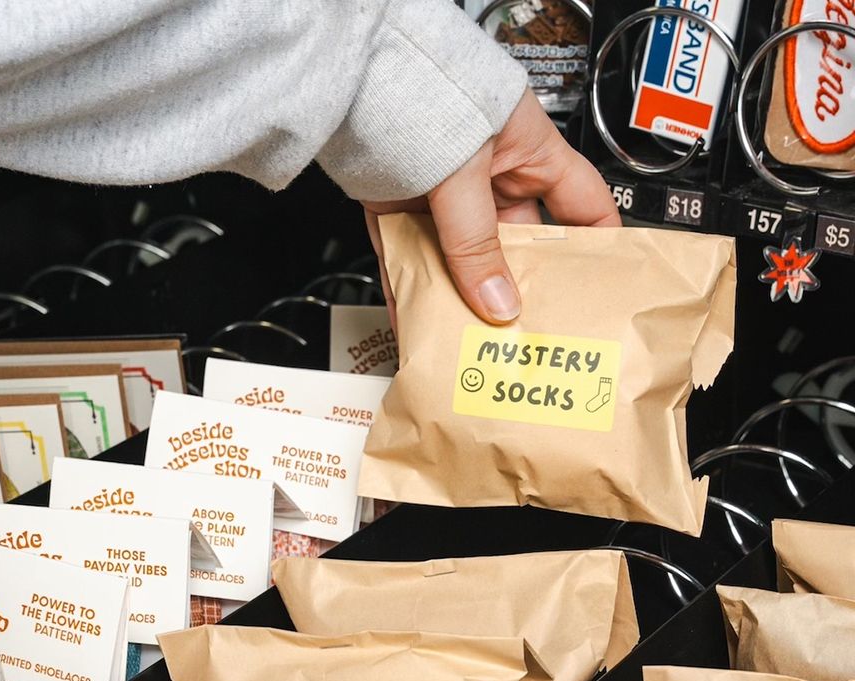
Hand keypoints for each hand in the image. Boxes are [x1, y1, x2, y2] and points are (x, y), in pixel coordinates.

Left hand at [363, 89, 618, 324]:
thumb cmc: (420, 87)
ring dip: (457, 299)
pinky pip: (406, 258)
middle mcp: (488, 173)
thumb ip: (475, 241)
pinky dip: (408, 292)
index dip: (594, 247)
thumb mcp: (462, 171)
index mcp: (528, 150)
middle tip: (521, 334)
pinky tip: (414, 325)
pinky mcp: (394, 205)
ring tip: (466, 342)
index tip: (596, 292)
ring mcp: (440, 190)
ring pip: (456, 258)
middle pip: (510, 244)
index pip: (581, 205)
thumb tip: (497, 301)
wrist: (349, 74)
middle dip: (513, 289)